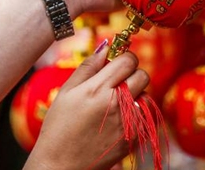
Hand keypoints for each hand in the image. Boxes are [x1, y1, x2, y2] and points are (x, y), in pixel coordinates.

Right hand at [24, 48, 148, 169]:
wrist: (60, 166)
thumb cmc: (59, 127)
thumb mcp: (66, 92)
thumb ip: (88, 67)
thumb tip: (106, 47)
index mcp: (98, 89)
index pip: (128, 60)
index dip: (125, 58)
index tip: (118, 63)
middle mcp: (117, 104)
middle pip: (143, 75)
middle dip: (132, 74)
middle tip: (117, 82)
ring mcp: (127, 122)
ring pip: (145, 94)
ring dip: (135, 94)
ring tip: (114, 105)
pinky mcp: (134, 138)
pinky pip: (144, 115)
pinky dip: (135, 114)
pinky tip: (116, 120)